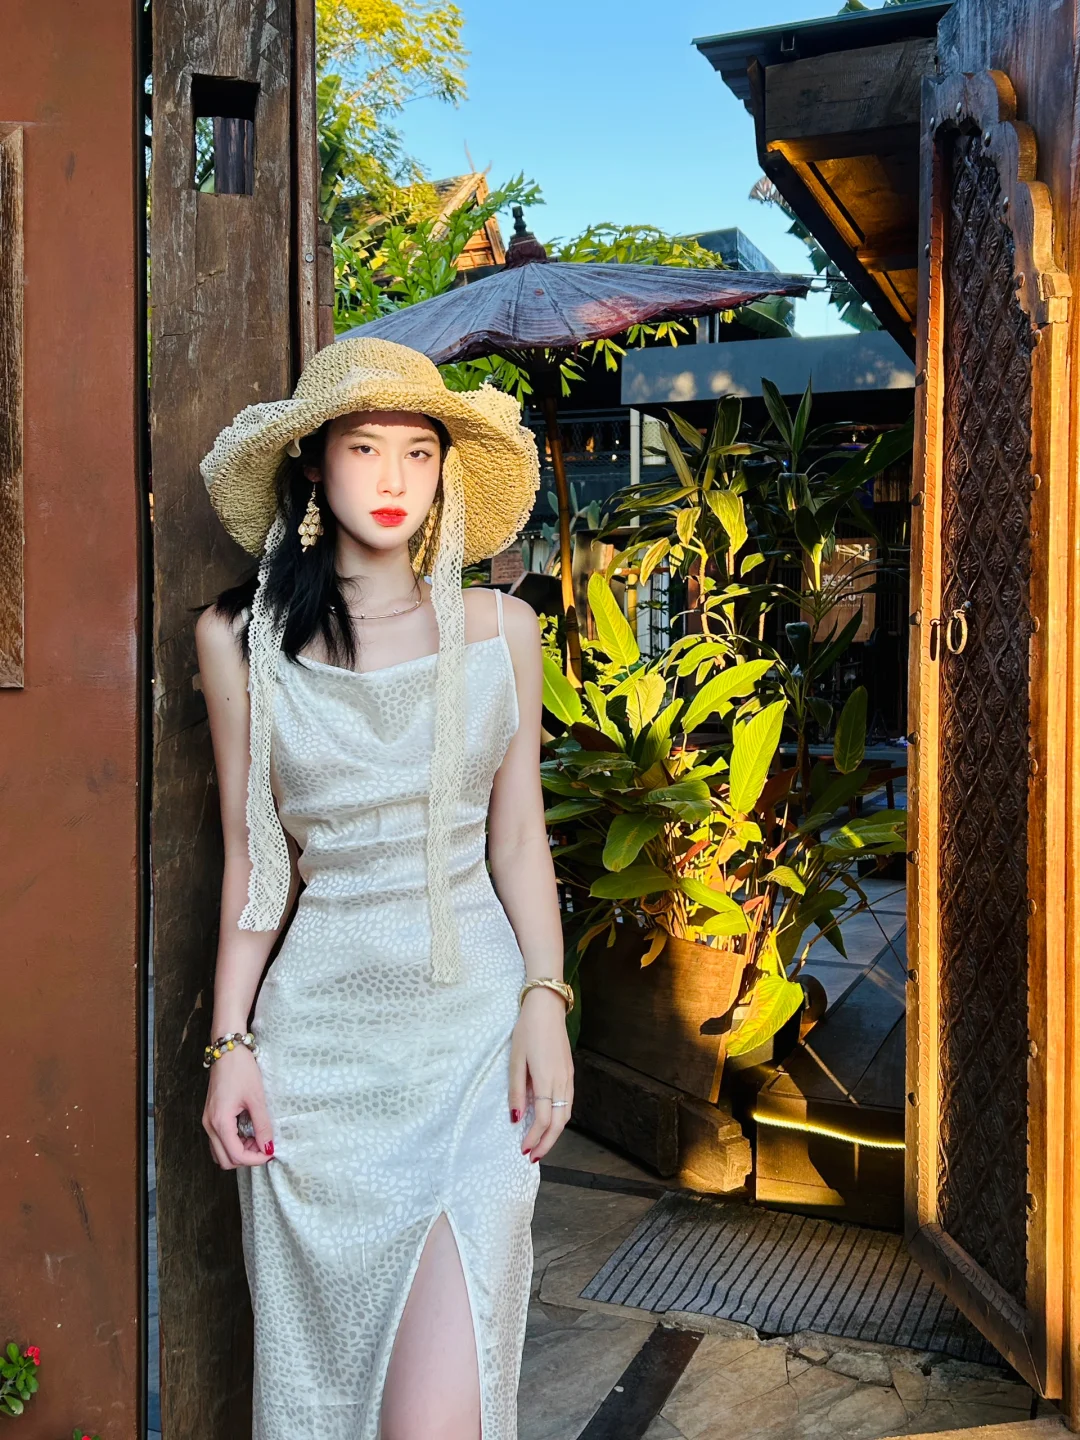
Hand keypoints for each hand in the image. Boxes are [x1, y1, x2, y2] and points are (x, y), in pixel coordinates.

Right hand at [202, 1046, 273, 1168]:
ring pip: (220, 1152)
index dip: (255, 1159)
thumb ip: (262, 1125)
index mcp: (219, 1122)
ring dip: (239, 1152)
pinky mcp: (210, 1116)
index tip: (270, 1152)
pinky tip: (246, 1133)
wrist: (227, 1050)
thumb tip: (269, 1147)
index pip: (235, 1155)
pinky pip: (218, 1141)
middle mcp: (209, 1125)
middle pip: (225, 1160)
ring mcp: (207, 1121)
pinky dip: (232, 1143)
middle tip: (264, 1146)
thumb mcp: (256, 1098)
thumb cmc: (241, 1070)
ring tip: (256, 1139)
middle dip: (247, 1158)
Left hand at [509, 986, 573, 1162]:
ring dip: (555, 1133)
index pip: (544, 1119)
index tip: (524, 1150)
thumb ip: (517, 1091)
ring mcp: (568, 1077)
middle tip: (534, 1157)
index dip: (535, 1138)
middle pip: (560, 1122)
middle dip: (547, 1142)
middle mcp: (562, 1081)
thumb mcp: (515, 1059)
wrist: (547, 1008)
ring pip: (567, 1114)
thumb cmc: (527, 1031)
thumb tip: (516, 1118)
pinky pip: (568, 1102)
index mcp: (547, 1079)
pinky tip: (551, 1122)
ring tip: (541, 1144)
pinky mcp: (570, 1073)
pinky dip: (561, 1118)